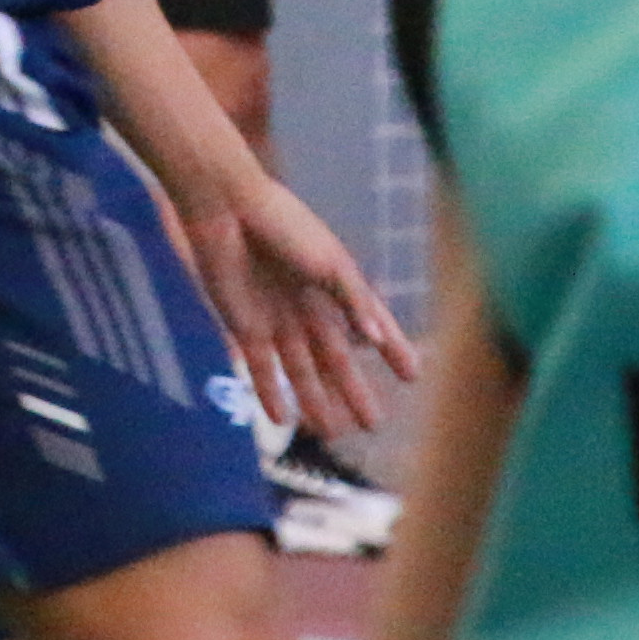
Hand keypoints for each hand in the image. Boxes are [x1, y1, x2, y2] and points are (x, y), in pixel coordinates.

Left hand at [179, 169, 418, 446]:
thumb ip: (353, 299)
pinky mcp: (243, 326)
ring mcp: (274, 318)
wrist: (226, 207)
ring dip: (314, 400)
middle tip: (373, 425)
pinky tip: (281, 419)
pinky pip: (259, 368)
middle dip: (353, 390)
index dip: (391, 349)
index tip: (413, 376)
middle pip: (334, 359)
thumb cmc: (283, 224)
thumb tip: (375, 339)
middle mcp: (306, 307)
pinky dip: (269, 393)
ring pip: (299, 370)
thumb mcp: (329, 260)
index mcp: (333, 285)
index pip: (368, 325)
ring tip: (329, 433)